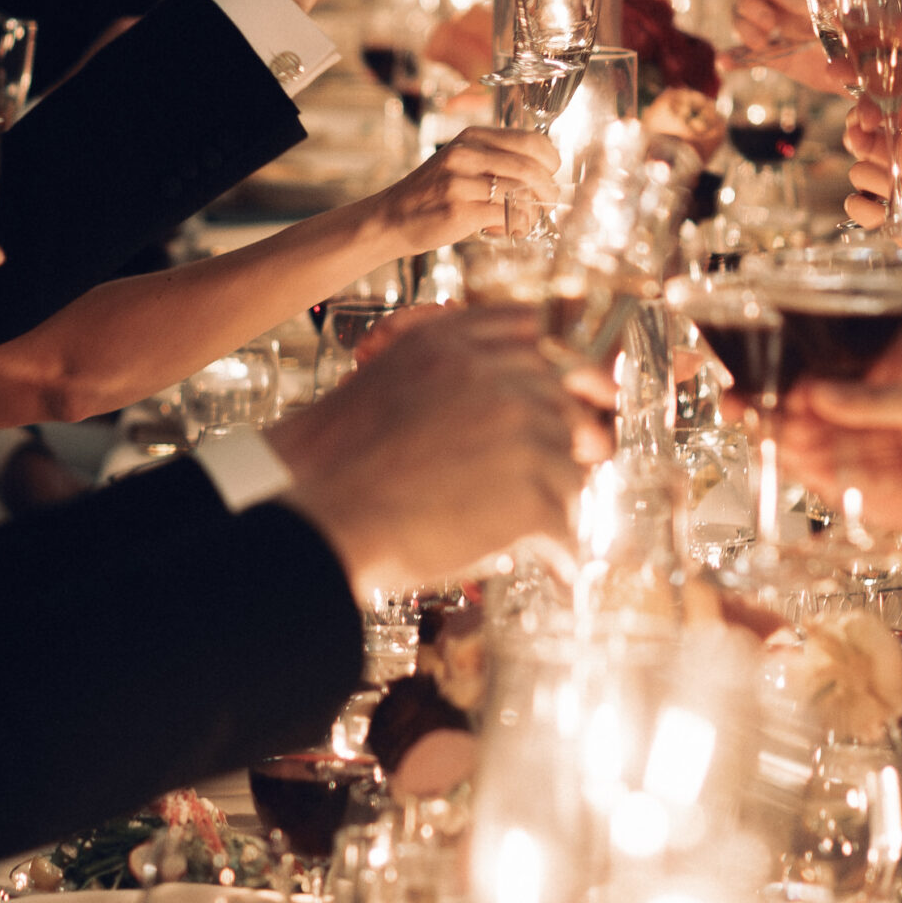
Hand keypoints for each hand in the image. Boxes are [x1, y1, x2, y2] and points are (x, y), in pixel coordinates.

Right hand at [274, 306, 609, 591]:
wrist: (318, 519)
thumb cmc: (328, 465)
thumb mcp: (380, 381)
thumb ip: (438, 373)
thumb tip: (489, 398)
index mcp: (450, 344)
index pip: (531, 334)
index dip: (558, 366)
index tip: (575, 390)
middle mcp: (493, 378)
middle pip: (562, 402)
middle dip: (572, 435)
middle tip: (583, 461)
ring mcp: (520, 433)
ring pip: (571, 467)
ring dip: (559, 500)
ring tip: (547, 532)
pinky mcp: (532, 495)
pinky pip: (567, 526)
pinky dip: (562, 552)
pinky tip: (555, 568)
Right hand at [379, 126, 562, 249]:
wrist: (392, 217)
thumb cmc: (435, 193)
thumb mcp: (463, 162)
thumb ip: (497, 159)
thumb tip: (545, 171)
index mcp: (472, 137)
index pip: (530, 141)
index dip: (551, 161)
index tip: (551, 175)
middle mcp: (466, 154)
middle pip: (530, 168)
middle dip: (548, 191)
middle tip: (547, 204)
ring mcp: (460, 182)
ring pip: (520, 194)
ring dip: (532, 212)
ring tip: (524, 220)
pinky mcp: (459, 210)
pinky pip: (506, 216)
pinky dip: (517, 226)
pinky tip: (507, 230)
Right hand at [777, 334, 901, 524]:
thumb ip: (876, 403)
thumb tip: (819, 394)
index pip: (851, 371)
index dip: (813, 386)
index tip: (781, 398)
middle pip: (847, 411)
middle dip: (808, 422)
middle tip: (769, 430)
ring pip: (855, 445)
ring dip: (820, 450)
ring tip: (784, 454)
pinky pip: (872, 473)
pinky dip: (846, 476)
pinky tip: (819, 477)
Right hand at [846, 16, 901, 292]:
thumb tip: (901, 19)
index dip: (876, 29)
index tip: (847, 23)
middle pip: (881, 70)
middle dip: (856, 69)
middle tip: (835, 69)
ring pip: (871, 105)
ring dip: (859, 108)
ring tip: (865, 121)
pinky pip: (872, 142)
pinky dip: (859, 139)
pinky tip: (860, 141)